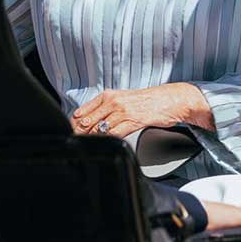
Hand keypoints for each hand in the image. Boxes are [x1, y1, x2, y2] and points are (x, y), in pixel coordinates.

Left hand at [71, 82, 212, 137]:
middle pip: (88, 121)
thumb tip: (89, 122)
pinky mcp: (133, 120)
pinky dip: (107, 139)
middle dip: (80, 134)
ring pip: (99, 128)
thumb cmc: (147, 101)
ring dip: (92, 138)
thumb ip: (106, 108)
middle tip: (76, 144)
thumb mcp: (123, 99)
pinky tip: (105, 144)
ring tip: (88, 146)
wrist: (169, 99)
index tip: (71, 134)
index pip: (84, 111)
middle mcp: (114, 101)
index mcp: (109, 95)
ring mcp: (123, 111)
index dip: (74, 125)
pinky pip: (115, 133)